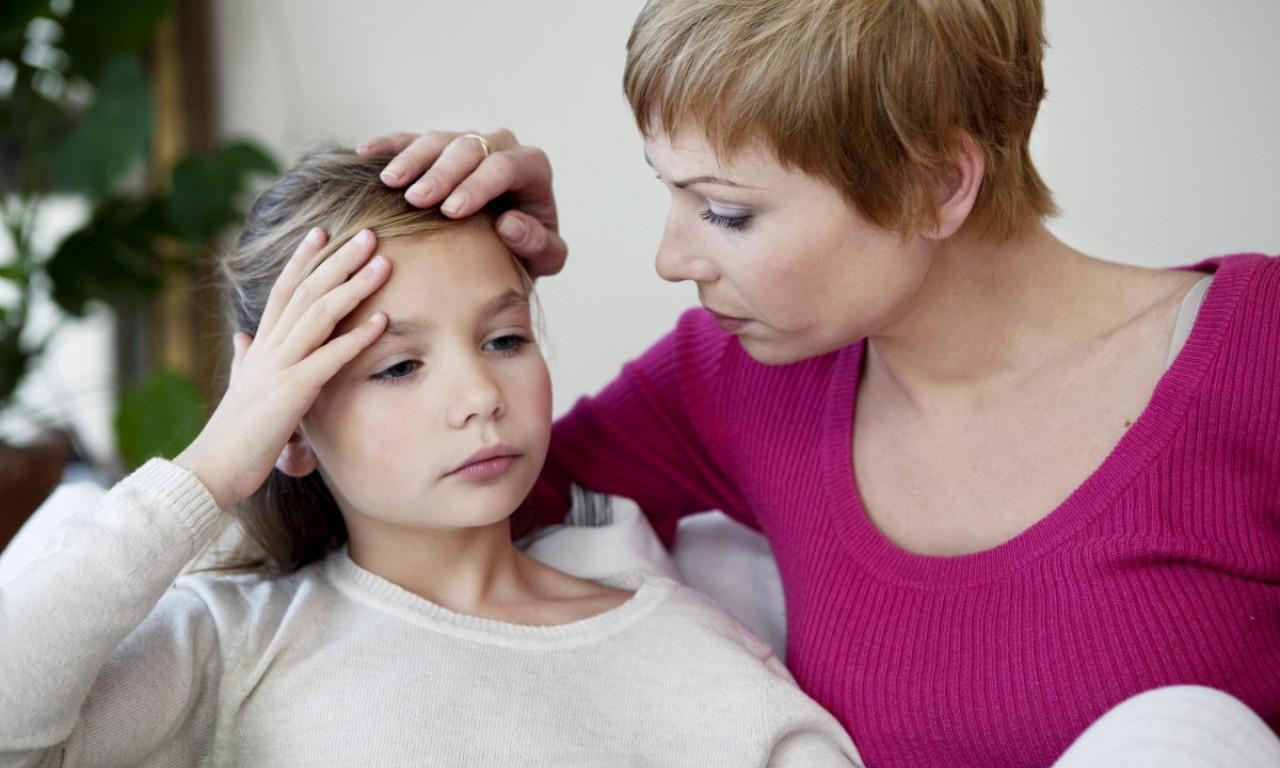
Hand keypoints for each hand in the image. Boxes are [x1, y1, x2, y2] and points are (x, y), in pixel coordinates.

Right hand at [174, 228, 389, 508]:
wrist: (212, 468)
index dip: (303, 260)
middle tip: (368, 234)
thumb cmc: (233, 434)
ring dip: (353, 286)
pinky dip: (357, 337)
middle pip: (306, 291)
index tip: (323, 231)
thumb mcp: (241, 388)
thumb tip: (241, 335)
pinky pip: (329, 357)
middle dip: (338, 260)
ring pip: (319, 314)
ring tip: (382, 263)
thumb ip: (245, 359)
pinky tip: (383, 320)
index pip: (283, 291)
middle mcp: (268, 348)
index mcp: (260, 346)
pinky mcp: (291, 392)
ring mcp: (279, 367)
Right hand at [357, 129, 566, 276]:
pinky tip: (365, 151)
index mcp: (532, 168)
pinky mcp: (439, 148)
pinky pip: (411, 139)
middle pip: (469, 147)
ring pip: (438, 139)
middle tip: (417, 200)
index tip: (452, 211)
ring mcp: (468, 142)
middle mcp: (501, 146)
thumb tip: (510, 223)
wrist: (512, 248)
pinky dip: (389, 145)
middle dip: (442, 173)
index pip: (505, 167)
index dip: (477, 186)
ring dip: (412, 159)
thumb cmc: (530, 253)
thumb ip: (539, 244)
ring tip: (389, 182)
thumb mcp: (546, 259)